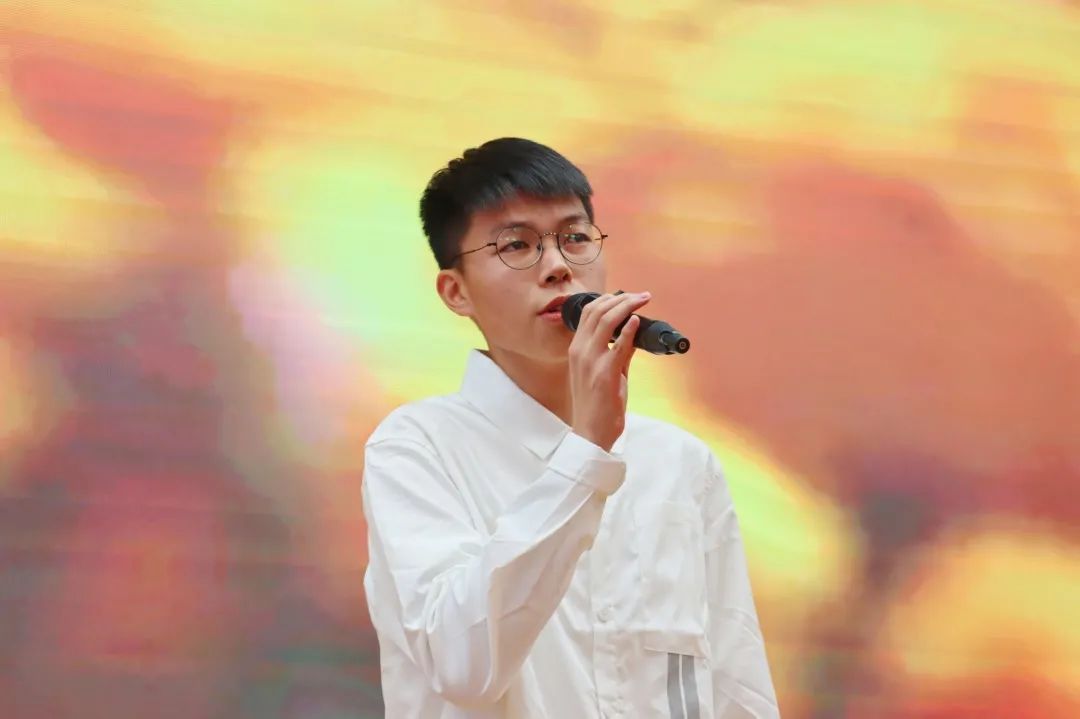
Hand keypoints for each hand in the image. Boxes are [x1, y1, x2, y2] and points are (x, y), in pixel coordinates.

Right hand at [568, 291, 650, 451]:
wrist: (591, 433)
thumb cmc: (598, 406)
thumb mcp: (607, 373)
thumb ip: (618, 353)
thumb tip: (632, 334)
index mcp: (576, 349)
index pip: (588, 312)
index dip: (608, 299)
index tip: (627, 296)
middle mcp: (580, 351)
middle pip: (597, 311)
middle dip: (621, 298)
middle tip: (641, 295)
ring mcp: (590, 361)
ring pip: (606, 320)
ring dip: (627, 306)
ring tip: (643, 300)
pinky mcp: (605, 373)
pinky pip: (618, 344)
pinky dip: (629, 329)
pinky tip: (638, 321)